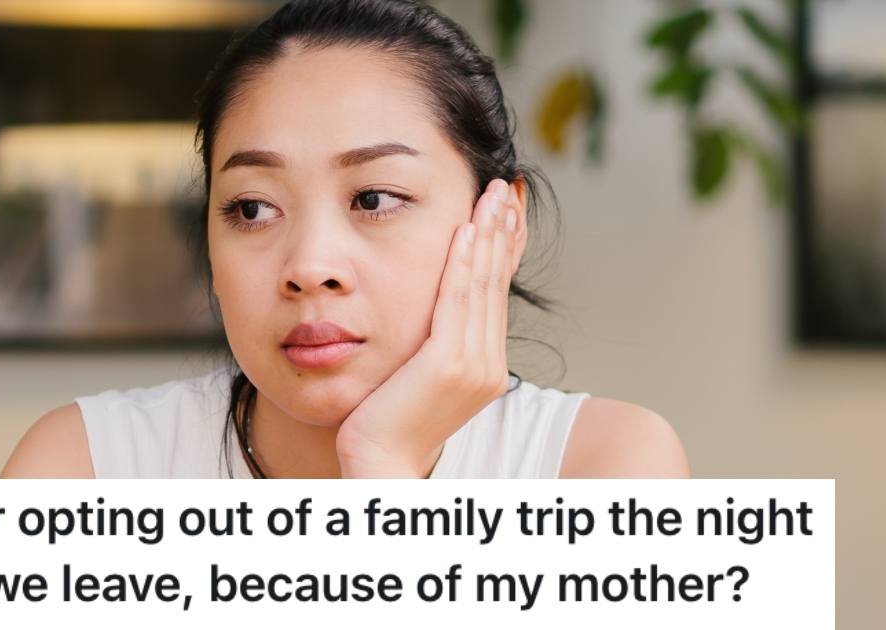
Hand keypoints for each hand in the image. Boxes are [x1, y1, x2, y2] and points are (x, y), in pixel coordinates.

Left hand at [335, 179, 526, 477]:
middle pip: (496, 282)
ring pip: (482, 285)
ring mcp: (473, 365)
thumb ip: (430, 342)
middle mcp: (487, 364)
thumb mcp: (415, 374)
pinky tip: (467, 229)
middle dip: (503, 229)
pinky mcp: (448, 364)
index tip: (507, 207)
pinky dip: (463, 263)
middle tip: (506, 186)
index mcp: (484, 366)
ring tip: (493, 194)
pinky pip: (457, 301)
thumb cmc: (384, 422)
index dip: (504, 247)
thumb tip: (427, 306)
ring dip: (489, 234)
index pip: (495, 293)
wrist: (377, 462)